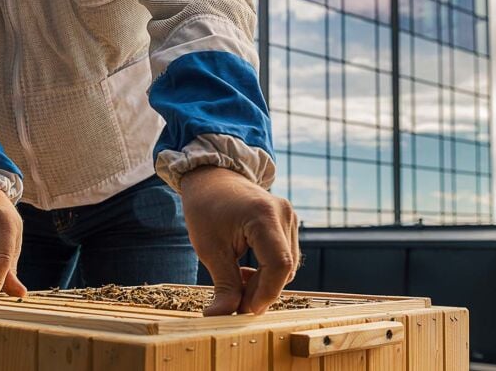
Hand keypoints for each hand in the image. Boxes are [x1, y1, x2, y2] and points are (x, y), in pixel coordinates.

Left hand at [178, 166, 299, 315]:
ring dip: (262, 283)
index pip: (279, 264)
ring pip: (285, 266)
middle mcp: (283, 214)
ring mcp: (288, 217)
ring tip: (234, 281)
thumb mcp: (208, 248)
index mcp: (263, 215)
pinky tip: (243, 271)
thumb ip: (223, 283)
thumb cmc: (206, 207)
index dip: (266, 293)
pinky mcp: (287, 223)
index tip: (245, 310)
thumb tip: (221, 317)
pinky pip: (283, 256)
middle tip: (232, 302)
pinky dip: (266, 271)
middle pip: (283, 268)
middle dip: (260, 291)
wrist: (211, 177)